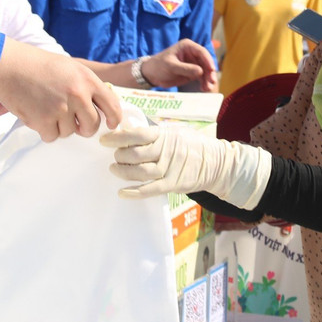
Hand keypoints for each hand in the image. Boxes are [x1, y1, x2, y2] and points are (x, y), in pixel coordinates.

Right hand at [0, 40, 122, 141]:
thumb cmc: (39, 65)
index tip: (111, 124)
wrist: (10, 66)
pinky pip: (52, 137)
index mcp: (87, 80)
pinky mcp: (44, 121)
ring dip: (60, 126)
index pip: (111, 105)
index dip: (114, 118)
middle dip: (84, 128)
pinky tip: (38, 115)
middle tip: (74, 122)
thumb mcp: (71, 67)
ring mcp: (61, 109)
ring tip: (47, 109)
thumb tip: (100, 108)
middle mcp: (77, 95)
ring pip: (70, 132)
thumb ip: (86, 86)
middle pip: (92, 126)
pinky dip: (46, 130)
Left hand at [101, 124, 270, 208]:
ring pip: (140, 172)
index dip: (117, 137)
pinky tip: (122, 192)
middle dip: (119, 155)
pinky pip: (150, 190)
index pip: (136, 134)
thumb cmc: (192, 145)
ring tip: (114, 169)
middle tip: (114, 156)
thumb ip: (154, 133)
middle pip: (135, 154)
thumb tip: (128, 129)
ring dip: (123, 172)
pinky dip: (134, 192)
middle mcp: (166, 151)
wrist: (217, 163)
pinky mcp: (173, 184)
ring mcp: (169, 169)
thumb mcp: (175, 132)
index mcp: (165, 135)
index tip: (104, 140)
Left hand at [140, 40, 219, 91]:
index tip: (212, 69)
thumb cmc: (159, 66)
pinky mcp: (192, 72)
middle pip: (206, 62)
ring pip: (205, 70)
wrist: (151, 75)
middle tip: (212, 81)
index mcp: (187, 46)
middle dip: (210, 72)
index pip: (201, 52)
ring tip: (208, 88)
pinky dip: (204, 82)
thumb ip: (186, 68)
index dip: (208, 60)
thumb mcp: (171, 66)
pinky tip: (204, 89)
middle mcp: (192, 53)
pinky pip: (201, 77)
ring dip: (208, 79)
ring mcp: (193, 63)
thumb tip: (201, 71)